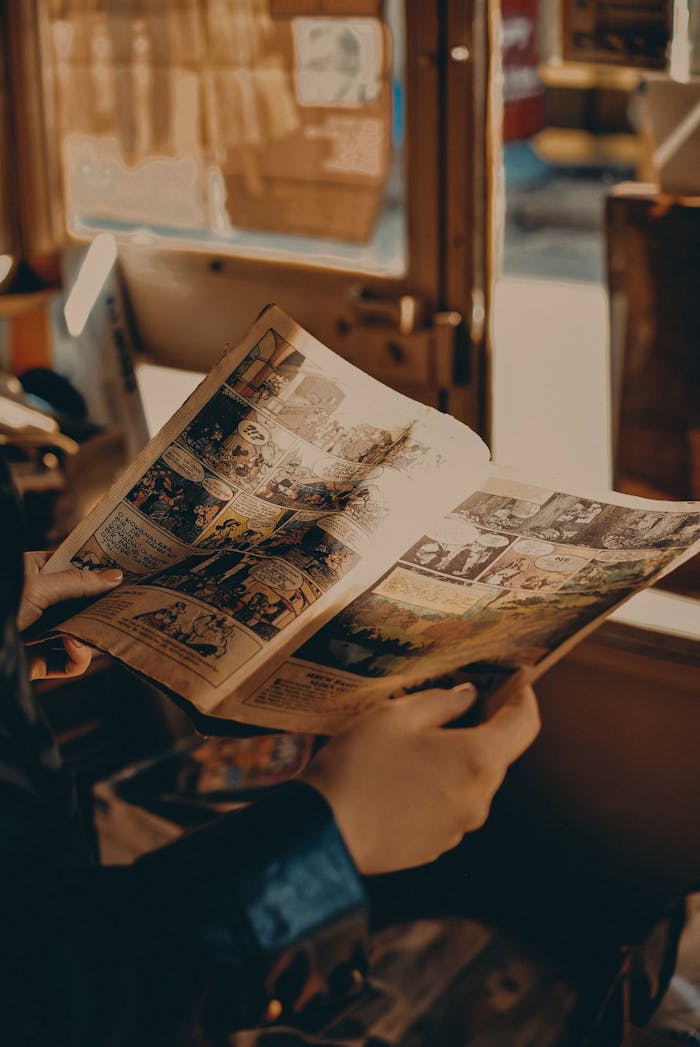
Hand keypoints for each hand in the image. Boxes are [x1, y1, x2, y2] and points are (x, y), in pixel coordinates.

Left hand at [19, 552, 122, 679]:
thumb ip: (78, 582)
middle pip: (85, 603)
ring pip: (83, 634)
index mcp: (37, 573)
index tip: (129, 572)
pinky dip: (77, 657)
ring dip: (89, 635)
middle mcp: (42, 601)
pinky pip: (71, 662)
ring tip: (85, 633)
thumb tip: (117, 575)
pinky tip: (73, 647)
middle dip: (103, 608)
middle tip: (127, 607)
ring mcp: (42, 631)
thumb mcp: (38, 587)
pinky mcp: (40, 661)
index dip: (102, 569)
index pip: (78, 566)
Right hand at [302, 682, 539, 875]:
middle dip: (477, 728)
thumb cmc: (360, 765)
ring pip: (468, 781)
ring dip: (450, 760)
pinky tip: (396, 779)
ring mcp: (458, 828)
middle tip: (442, 707)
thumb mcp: (397, 715)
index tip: (514, 681)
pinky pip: (447, 806)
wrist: (322, 833)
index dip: (523, 697)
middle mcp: (478, 799)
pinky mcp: (435, 846)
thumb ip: (443, 701)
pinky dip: (434, 788)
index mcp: (477, 760)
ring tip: (407, 746)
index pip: (524, 724)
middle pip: (495, 754)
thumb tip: (469, 697)